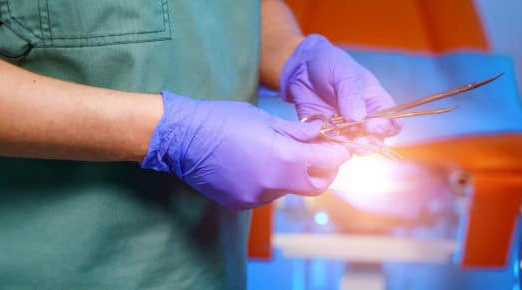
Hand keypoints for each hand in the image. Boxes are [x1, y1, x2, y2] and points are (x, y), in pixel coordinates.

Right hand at [141, 91, 350, 208]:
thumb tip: (320, 135)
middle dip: (323, 172)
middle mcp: (273, 183)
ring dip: (292, 175)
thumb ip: (296, 132)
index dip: (337, 155)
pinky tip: (256, 165)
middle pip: (315, 186)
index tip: (340, 148)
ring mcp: (256, 197)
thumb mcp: (265, 120)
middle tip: (320, 156)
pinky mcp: (241, 204)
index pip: (326, 162)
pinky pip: (266, 194)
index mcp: (283, 158)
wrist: (181, 138)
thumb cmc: (222, 120)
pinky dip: (270, 181)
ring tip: (277, 154)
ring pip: (289, 190)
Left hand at [279, 34, 400, 138]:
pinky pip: (329, 149)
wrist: (302, 66)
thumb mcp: (344, 74)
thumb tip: (357, 119)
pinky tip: (320, 142)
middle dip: (367, 144)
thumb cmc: (331, 64)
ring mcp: (345, 131)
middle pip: (375, 142)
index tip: (371, 125)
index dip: (385, 128)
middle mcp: (365, 121)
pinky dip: (326, 150)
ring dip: (346, 148)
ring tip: (335, 139)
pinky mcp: (325, 135)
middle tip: (353, 137)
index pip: (392, 124)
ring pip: (352, 149)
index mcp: (378, 104)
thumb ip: (352, 95)